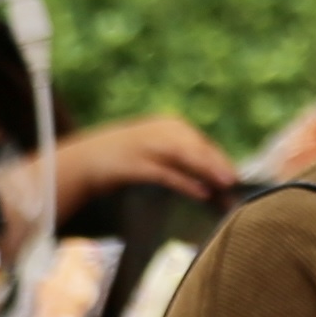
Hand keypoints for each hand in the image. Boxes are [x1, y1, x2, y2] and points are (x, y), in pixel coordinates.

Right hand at [46, 113, 240, 214]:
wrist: (78, 161)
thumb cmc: (122, 158)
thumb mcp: (153, 149)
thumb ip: (179, 156)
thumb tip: (212, 173)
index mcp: (166, 125)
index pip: (200, 141)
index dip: (219, 158)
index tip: (236, 175)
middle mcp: (157, 130)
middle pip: (196, 146)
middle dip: (218, 164)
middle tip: (237, 183)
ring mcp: (144, 145)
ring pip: (184, 155)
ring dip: (208, 169)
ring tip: (226, 184)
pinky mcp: (132, 163)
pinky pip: (165, 172)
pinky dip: (185, 181)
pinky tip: (201, 192)